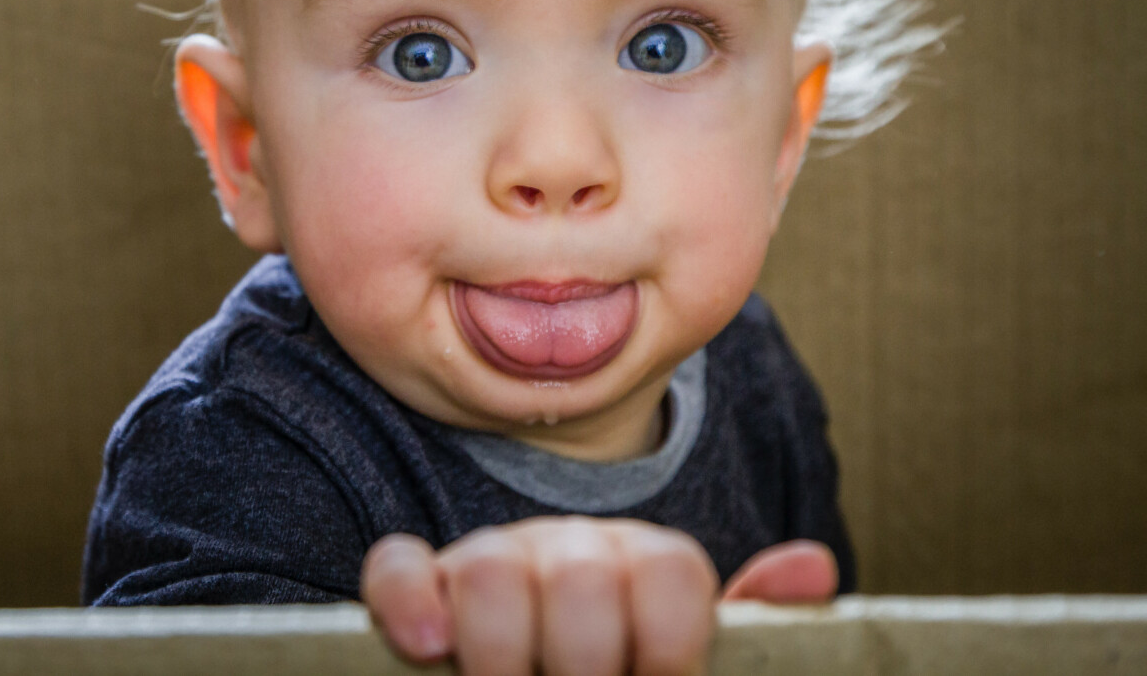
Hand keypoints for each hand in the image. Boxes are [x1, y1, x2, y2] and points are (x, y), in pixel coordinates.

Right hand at [361, 517, 835, 675]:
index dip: (672, 642)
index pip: (667, 569)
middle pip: (581, 573)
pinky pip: (399, 570)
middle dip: (587, 660)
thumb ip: (747, 620)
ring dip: (503, 652)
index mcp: (641, 562)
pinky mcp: (419, 586)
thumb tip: (811, 566)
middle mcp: (566, 547)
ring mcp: (488, 560)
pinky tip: (430, 649)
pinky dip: (410, 602)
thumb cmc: (623, 668)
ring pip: (490, 570)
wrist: (546, 668)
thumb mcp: (685, 653)